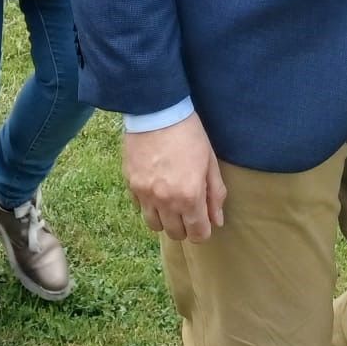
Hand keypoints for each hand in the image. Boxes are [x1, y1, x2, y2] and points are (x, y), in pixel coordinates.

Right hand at [124, 113, 227, 241]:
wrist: (157, 111)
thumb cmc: (189, 134)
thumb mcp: (210, 162)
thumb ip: (215, 195)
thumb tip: (216, 221)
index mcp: (189, 197)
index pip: (197, 234)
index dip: (203, 231)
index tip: (204, 223)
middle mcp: (165, 201)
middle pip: (175, 234)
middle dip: (185, 227)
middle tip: (189, 211)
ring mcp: (145, 194)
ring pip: (154, 225)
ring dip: (165, 219)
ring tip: (170, 203)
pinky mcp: (131, 184)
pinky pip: (139, 207)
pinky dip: (148, 205)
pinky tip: (155, 189)